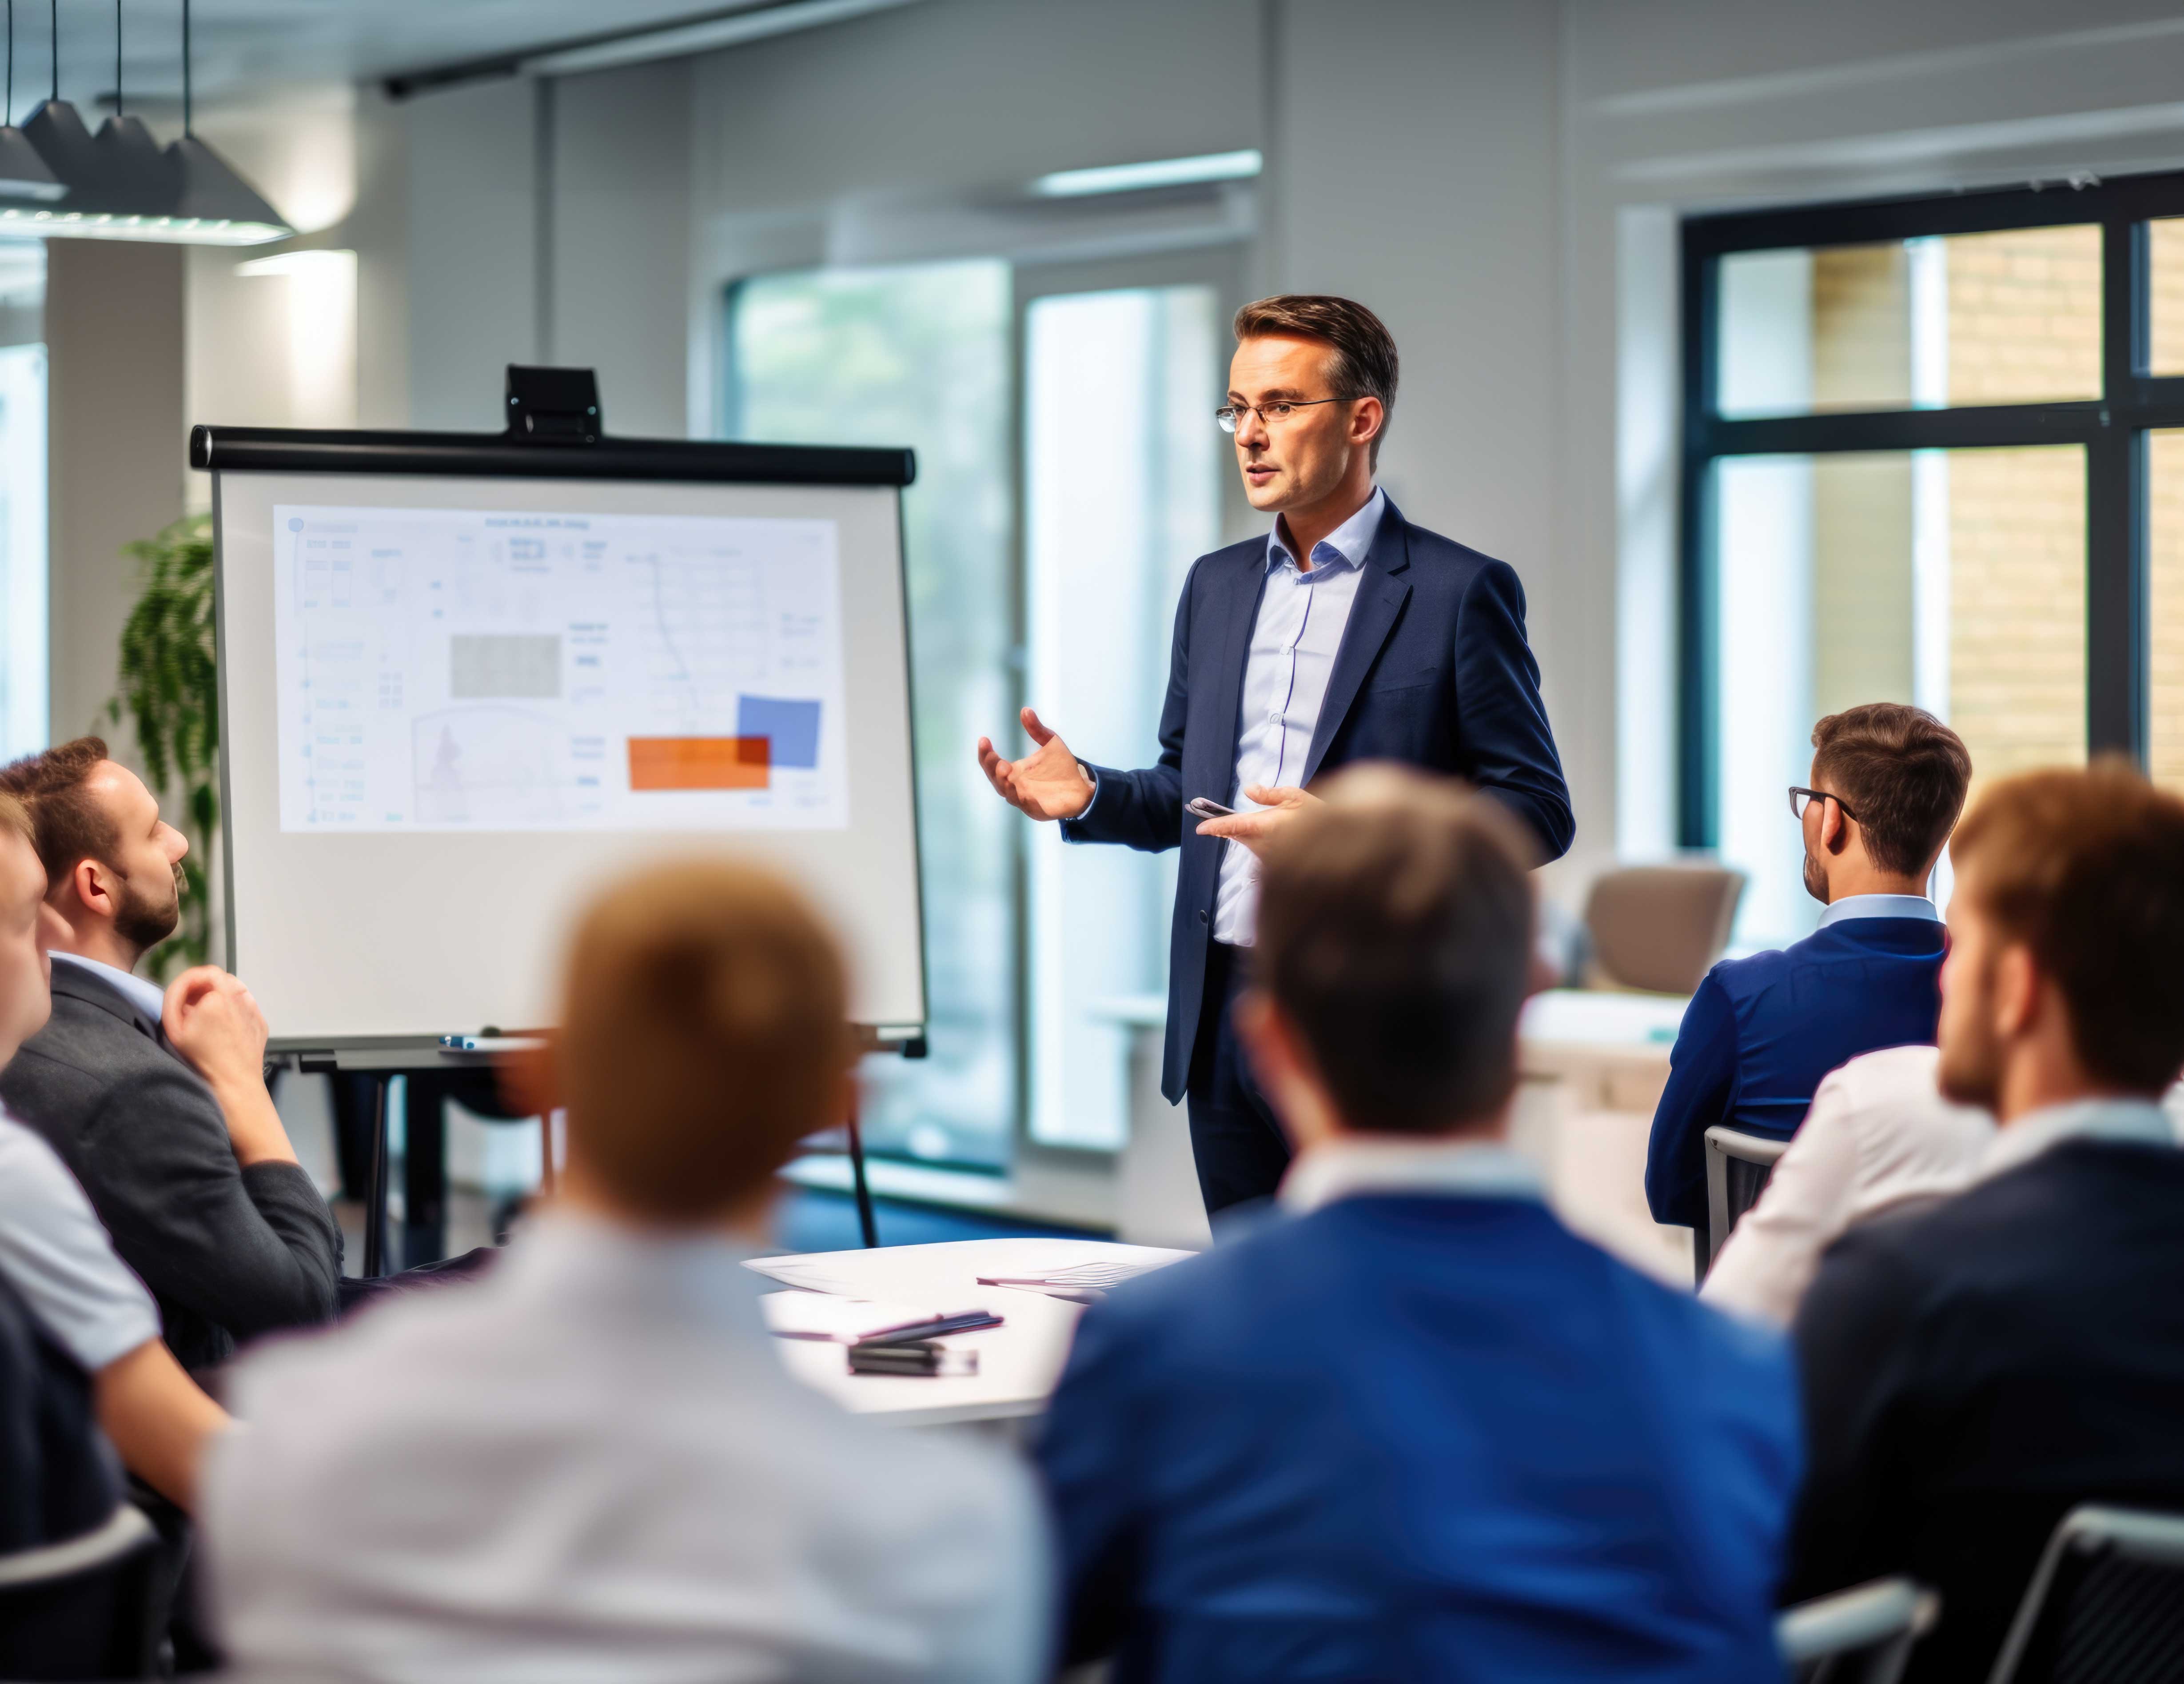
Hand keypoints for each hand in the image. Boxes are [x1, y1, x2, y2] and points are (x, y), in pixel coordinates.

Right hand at [163, 966, 294, 1166]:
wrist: (233, 1086)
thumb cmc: (202, 1062)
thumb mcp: (174, 1028)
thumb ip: (175, 997)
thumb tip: (187, 985)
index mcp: (216, 998)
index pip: (202, 972)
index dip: (189, 982)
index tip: (183, 995)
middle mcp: (239, 1000)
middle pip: (220, 977)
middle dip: (204, 987)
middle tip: (192, 1005)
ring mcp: (253, 1011)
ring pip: (235, 989)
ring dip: (220, 995)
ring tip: (207, 1016)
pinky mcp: (260, 1022)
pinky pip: (246, 1006)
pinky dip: (234, 1009)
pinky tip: (223, 1027)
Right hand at [976, 708, 1095, 821]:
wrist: (1081, 786)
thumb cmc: (1062, 766)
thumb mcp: (1050, 742)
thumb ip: (1037, 729)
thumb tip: (1025, 709)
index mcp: (1014, 771)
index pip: (992, 763)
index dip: (985, 753)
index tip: (984, 740)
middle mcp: (1014, 785)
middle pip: (995, 778)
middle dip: (991, 767)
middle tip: (993, 756)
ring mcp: (1023, 798)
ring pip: (1007, 792)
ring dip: (1003, 781)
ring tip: (1003, 767)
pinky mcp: (1035, 809)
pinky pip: (1025, 804)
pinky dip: (1020, 797)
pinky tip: (1019, 789)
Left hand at [1194, 784, 1323, 857]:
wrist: (1336, 845)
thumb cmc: (1319, 818)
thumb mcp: (1296, 797)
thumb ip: (1270, 794)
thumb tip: (1248, 790)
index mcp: (1266, 826)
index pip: (1233, 825)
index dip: (1215, 826)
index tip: (1199, 828)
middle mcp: (1263, 845)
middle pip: (1237, 835)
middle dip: (1230, 827)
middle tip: (1226, 819)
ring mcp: (1268, 858)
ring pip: (1249, 843)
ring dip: (1252, 834)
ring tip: (1276, 826)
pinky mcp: (1274, 867)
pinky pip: (1261, 851)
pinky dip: (1263, 843)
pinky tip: (1281, 838)